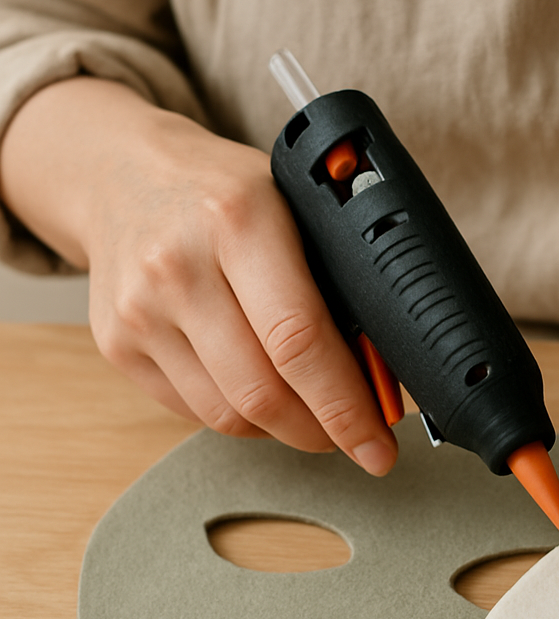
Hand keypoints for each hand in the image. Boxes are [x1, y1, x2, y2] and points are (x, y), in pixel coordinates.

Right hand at [0, 78, 396, 471]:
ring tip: (315, 418)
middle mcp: (179, 266)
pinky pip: (195, 411)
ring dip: (284, 430)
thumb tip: (381, 366)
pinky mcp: (116, 345)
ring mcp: (140, 311)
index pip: (299, 339)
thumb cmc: (224, 193)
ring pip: (228, 414)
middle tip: (358, 439)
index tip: (379, 443)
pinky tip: (264, 400)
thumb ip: (334, 277)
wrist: (121, 176)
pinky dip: (241, 418)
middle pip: (262, 391)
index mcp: (239, 220)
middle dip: (323, 431)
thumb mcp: (292, 206)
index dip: (346, 405)